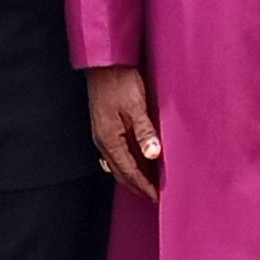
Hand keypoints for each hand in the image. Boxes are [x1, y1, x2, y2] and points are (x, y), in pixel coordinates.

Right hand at [87, 64, 162, 201]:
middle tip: (153, 195)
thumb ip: (145, 131)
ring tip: (149, 182)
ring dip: (133, 174)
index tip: (156, 197)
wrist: (105, 62)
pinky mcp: (106, 126)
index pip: (129, 171)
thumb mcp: (136, 105)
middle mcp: (103, 139)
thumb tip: (153, 155)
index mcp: (109, 138)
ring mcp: (102, 133)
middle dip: (137, 185)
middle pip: (121, 171)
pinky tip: (140, 160)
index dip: (143, 185)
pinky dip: (129, 161)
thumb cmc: (119, 80)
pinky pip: (117, 152)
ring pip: (118, 163)